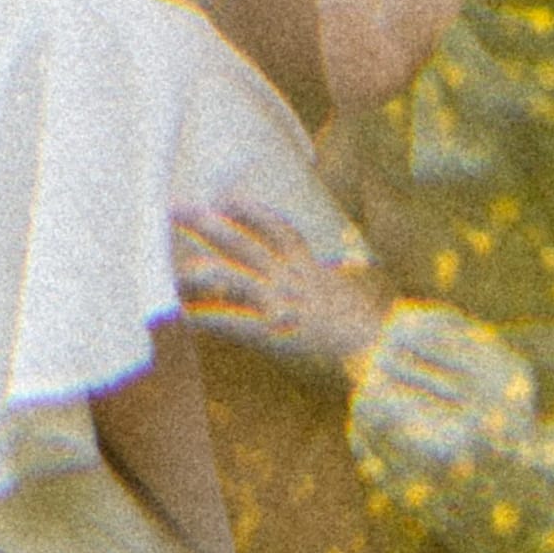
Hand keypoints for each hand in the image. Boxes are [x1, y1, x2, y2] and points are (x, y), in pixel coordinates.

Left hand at [172, 204, 389, 390]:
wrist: (380, 354)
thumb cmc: (369, 331)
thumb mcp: (351, 295)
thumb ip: (335, 279)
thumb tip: (335, 272)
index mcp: (309, 268)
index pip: (278, 229)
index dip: (250, 211)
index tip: (226, 198)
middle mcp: (291, 278)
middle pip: (244, 243)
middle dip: (209, 224)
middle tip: (176, 209)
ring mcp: (280, 303)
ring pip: (233, 275)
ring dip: (200, 268)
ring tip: (173, 263)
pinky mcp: (272, 332)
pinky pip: (231, 321)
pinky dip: (205, 318)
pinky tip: (183, 316)